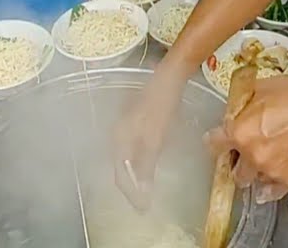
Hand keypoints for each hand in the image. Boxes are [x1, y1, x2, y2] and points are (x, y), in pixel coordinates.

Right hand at [112, 69, 185, 209]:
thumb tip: (142, 193)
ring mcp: (127, 127)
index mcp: (118, 140)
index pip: (120, 175)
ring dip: (136, 174)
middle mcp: (118, 135)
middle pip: (121, 168)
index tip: (142, 209)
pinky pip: (135, 149)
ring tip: (147, 188)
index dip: (131, 194)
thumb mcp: (154, 139)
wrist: (168, 78)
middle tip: (143, 202)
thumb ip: (146, 165)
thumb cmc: (160, 107)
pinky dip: (142, 161)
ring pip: (128, 158)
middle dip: (131, 186)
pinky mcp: (137, 122)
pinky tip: (151, 165)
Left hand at [205, 71, 287, 202]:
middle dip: (236, 159)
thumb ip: (241, 104)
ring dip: (254, 171)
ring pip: (251, 181)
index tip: (218, 139)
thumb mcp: (262, 88)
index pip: (213, 143)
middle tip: (244, 149)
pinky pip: (272, 192)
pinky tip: (272, 175)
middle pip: (232, 168)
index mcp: (239, 131)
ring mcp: (271, 171)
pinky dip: (270, 186)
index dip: (216, 139)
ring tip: (264, 158)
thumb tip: (232, 113)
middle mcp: (252, 156)